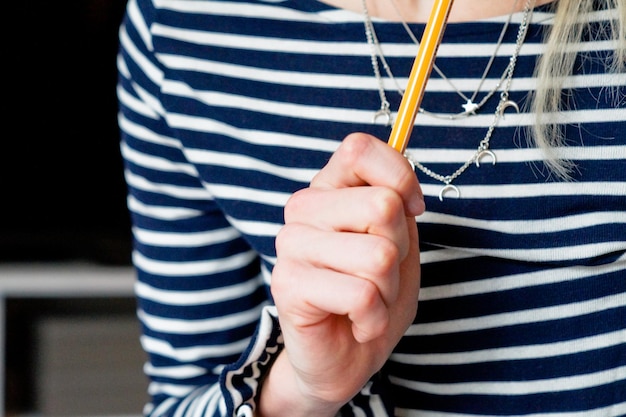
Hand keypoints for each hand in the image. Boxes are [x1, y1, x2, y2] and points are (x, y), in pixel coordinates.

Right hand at [262, 133, 424, 416]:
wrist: (346, 355)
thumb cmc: (373, 293)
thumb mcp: (397, 241)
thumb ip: (396, 202)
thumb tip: (405, 184)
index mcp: (328, 188)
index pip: (359, 149)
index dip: (400, 178)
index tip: (412, 210)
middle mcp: (302, 208)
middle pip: (383, 207)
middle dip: (399, 251)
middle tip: (378, 273)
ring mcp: (291, 244)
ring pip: (378, 256)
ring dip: (387, 290)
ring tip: (366, 300)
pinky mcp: (288, 284)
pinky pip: (362, 294)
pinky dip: (374, 318)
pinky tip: (356, 321)